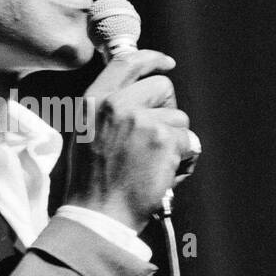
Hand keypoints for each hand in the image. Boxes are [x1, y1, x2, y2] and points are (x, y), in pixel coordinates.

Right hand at [66, 49, 200, 233]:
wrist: (97, 216)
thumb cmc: (92, 182)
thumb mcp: (87, 133)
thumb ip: (109, 109)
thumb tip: (139, 93)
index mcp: (94, 101)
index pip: (127, 61)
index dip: (152, 59)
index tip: (167, 63)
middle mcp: (116, 104)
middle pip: (162, 87)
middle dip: (168, 110)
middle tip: (157, 137)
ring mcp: (141, 120)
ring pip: (179, 117)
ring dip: (175, 140)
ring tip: (154, 163)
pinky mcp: (163, 139)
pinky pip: (189, 140)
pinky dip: (183, 158)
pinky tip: (163, 173)